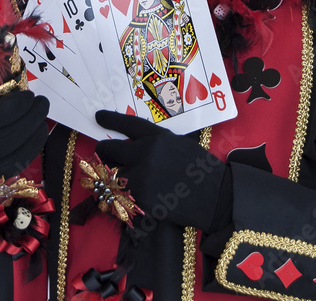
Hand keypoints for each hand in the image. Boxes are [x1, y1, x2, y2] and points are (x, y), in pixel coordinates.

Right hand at [0, 88, 48, 203]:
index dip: (17, 107)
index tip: (29, 93)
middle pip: (8, 138)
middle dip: (30, 120)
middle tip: (43, 103)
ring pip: (12, 160)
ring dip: (32, 141)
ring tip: (42, 123)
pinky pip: (3, 174)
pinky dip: (21, 158)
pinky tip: (29, 145)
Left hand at [95, 110, 230, 231]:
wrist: (217, 198)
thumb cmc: (202, 171)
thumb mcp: (180, 146)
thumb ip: (156, 143)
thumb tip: (134, 145)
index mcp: (158, 137)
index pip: (127, 124)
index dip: (111, 119)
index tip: (98, 116)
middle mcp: (146, 153)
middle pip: (110, 149)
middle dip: (104, 152)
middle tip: (103, 154)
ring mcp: (142, 176)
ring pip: (112, 174)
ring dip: (113, 177)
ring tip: (118, 179)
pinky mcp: (141, 198)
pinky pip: (121, 195)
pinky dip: (122, 196)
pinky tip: (131, 196)